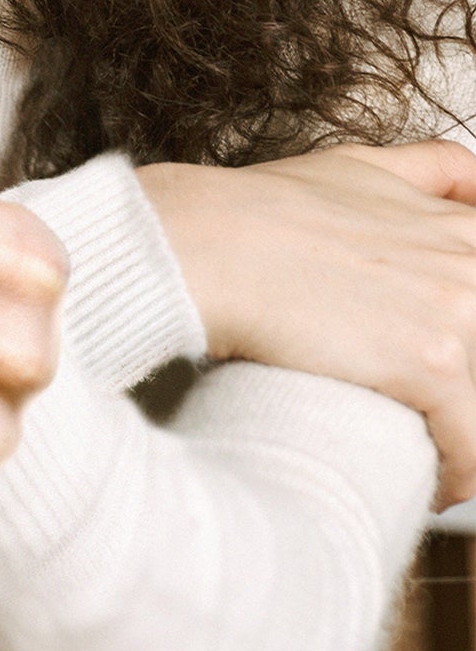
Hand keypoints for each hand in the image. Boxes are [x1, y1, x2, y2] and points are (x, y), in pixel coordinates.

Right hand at [138, 141, 475, 506]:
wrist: (202, 243)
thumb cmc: (257, 210)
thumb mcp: (354, 167)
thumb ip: (428, 169)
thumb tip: (473, 178)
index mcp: (461, 229)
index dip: (465, 341)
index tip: (442, 367)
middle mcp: (472, 265)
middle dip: (464, 392)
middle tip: (428, 412)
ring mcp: (460, 313)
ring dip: (464, 439)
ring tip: (428, 457)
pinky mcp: (433, 363)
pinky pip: (473, 448)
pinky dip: (458, 476)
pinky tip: (431, 484)